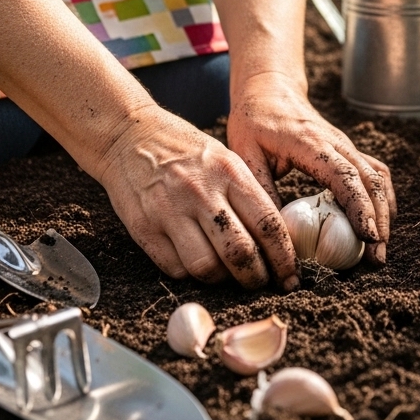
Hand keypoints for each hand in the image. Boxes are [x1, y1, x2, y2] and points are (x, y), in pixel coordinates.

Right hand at [96, 105, 298, 288]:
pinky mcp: (144, 228)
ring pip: (207, 268)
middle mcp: (201, 192)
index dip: (284, 258)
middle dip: (256, 278)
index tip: (290, 275)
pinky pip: (176, 268)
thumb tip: (274, 241)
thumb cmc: (185, 150)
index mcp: (229, 172)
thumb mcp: (224, 159)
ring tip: (227, 276)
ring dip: (223, 281)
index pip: (268, 224)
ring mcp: (170, 212)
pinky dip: (192, 274)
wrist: (128, 136)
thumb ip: (247, 195)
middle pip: (240, 253)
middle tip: (261, 283)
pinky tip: (197, 263)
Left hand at [227, 71, 396, 265]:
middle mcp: (337, 143)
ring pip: (378, 177)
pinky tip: (377, 223)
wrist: (269, 90)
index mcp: (311, 144)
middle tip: (378, 257)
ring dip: (385, 212)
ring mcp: (346, 145)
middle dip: (379, 220)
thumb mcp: (245, 154)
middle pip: (371, 181)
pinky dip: (382, 198)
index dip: (359, 208)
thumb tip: (274, 233)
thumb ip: (261, 190)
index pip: (345, 176)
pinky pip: (375, 172)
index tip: (368, 237)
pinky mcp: (348, 150)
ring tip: (380, 248)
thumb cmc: (253, 122)